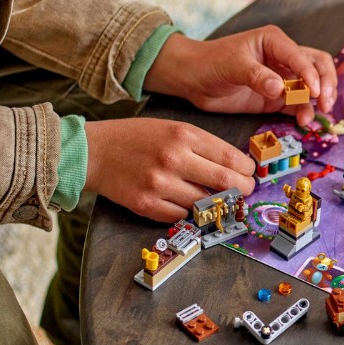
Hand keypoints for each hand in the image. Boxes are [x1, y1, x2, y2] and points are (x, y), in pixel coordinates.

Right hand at [84, 118, 255, 221]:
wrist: (94, 151)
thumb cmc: (137, 138)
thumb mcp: (173, 129)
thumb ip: (203, 146)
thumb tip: (237, 167)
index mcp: (184, 136)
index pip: (232, 159)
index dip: (247, 170)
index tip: (249, 173)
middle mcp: (173, 159)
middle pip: (226, 183)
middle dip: (242, 190)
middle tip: (244, 191)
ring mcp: (159, 184)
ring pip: (206, 203)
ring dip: (214, 203)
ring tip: (213, 197)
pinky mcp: (146, 204)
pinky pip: (182, 216)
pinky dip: (188, 211)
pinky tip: (183, 201)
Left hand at [143, 27, 337, 124]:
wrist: (192, 79)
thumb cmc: (210, 62)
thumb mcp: (232, 66)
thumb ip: (257, 76)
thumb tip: (280, 89)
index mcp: (274, 42)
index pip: (302, 56)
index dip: (311, 74)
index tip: (315, 92)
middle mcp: (283, 58)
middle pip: (318, 66)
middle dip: (326, 83)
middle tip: (325, 103)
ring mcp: (282, 79)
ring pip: (312, 86)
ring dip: (318, 101)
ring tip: (312, 117)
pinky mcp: (276, 98)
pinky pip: (298, 104)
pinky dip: (304, 112)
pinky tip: (303, 122)